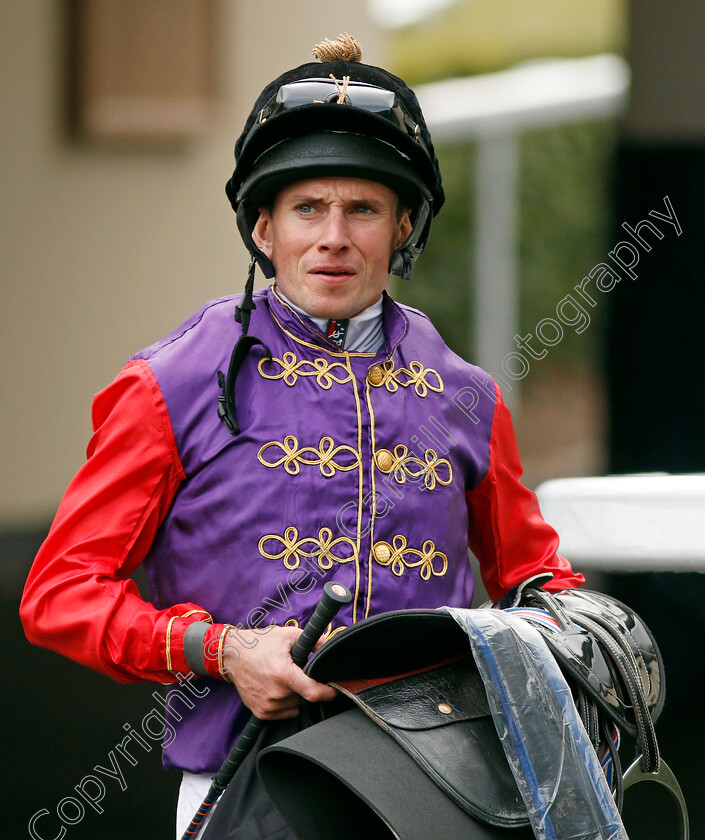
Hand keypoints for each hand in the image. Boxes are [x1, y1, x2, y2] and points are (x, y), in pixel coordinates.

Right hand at [220, 625, 336, 718]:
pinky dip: (285, 703)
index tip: (336, 691)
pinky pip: (284, 712)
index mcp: (284, 674)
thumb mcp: (287, 635)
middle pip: (304, 697)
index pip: (313, 692)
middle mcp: (275, 693)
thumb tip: (328, 647)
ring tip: (282, 679)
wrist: (232, 655)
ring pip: (295, 705)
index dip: (328, 693)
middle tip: (295, 672)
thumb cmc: (260, 643)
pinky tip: (276, 688)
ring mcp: (267, 705)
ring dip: (295, 695)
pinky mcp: (260, 712)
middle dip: (305, 685)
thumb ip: (312, 641)